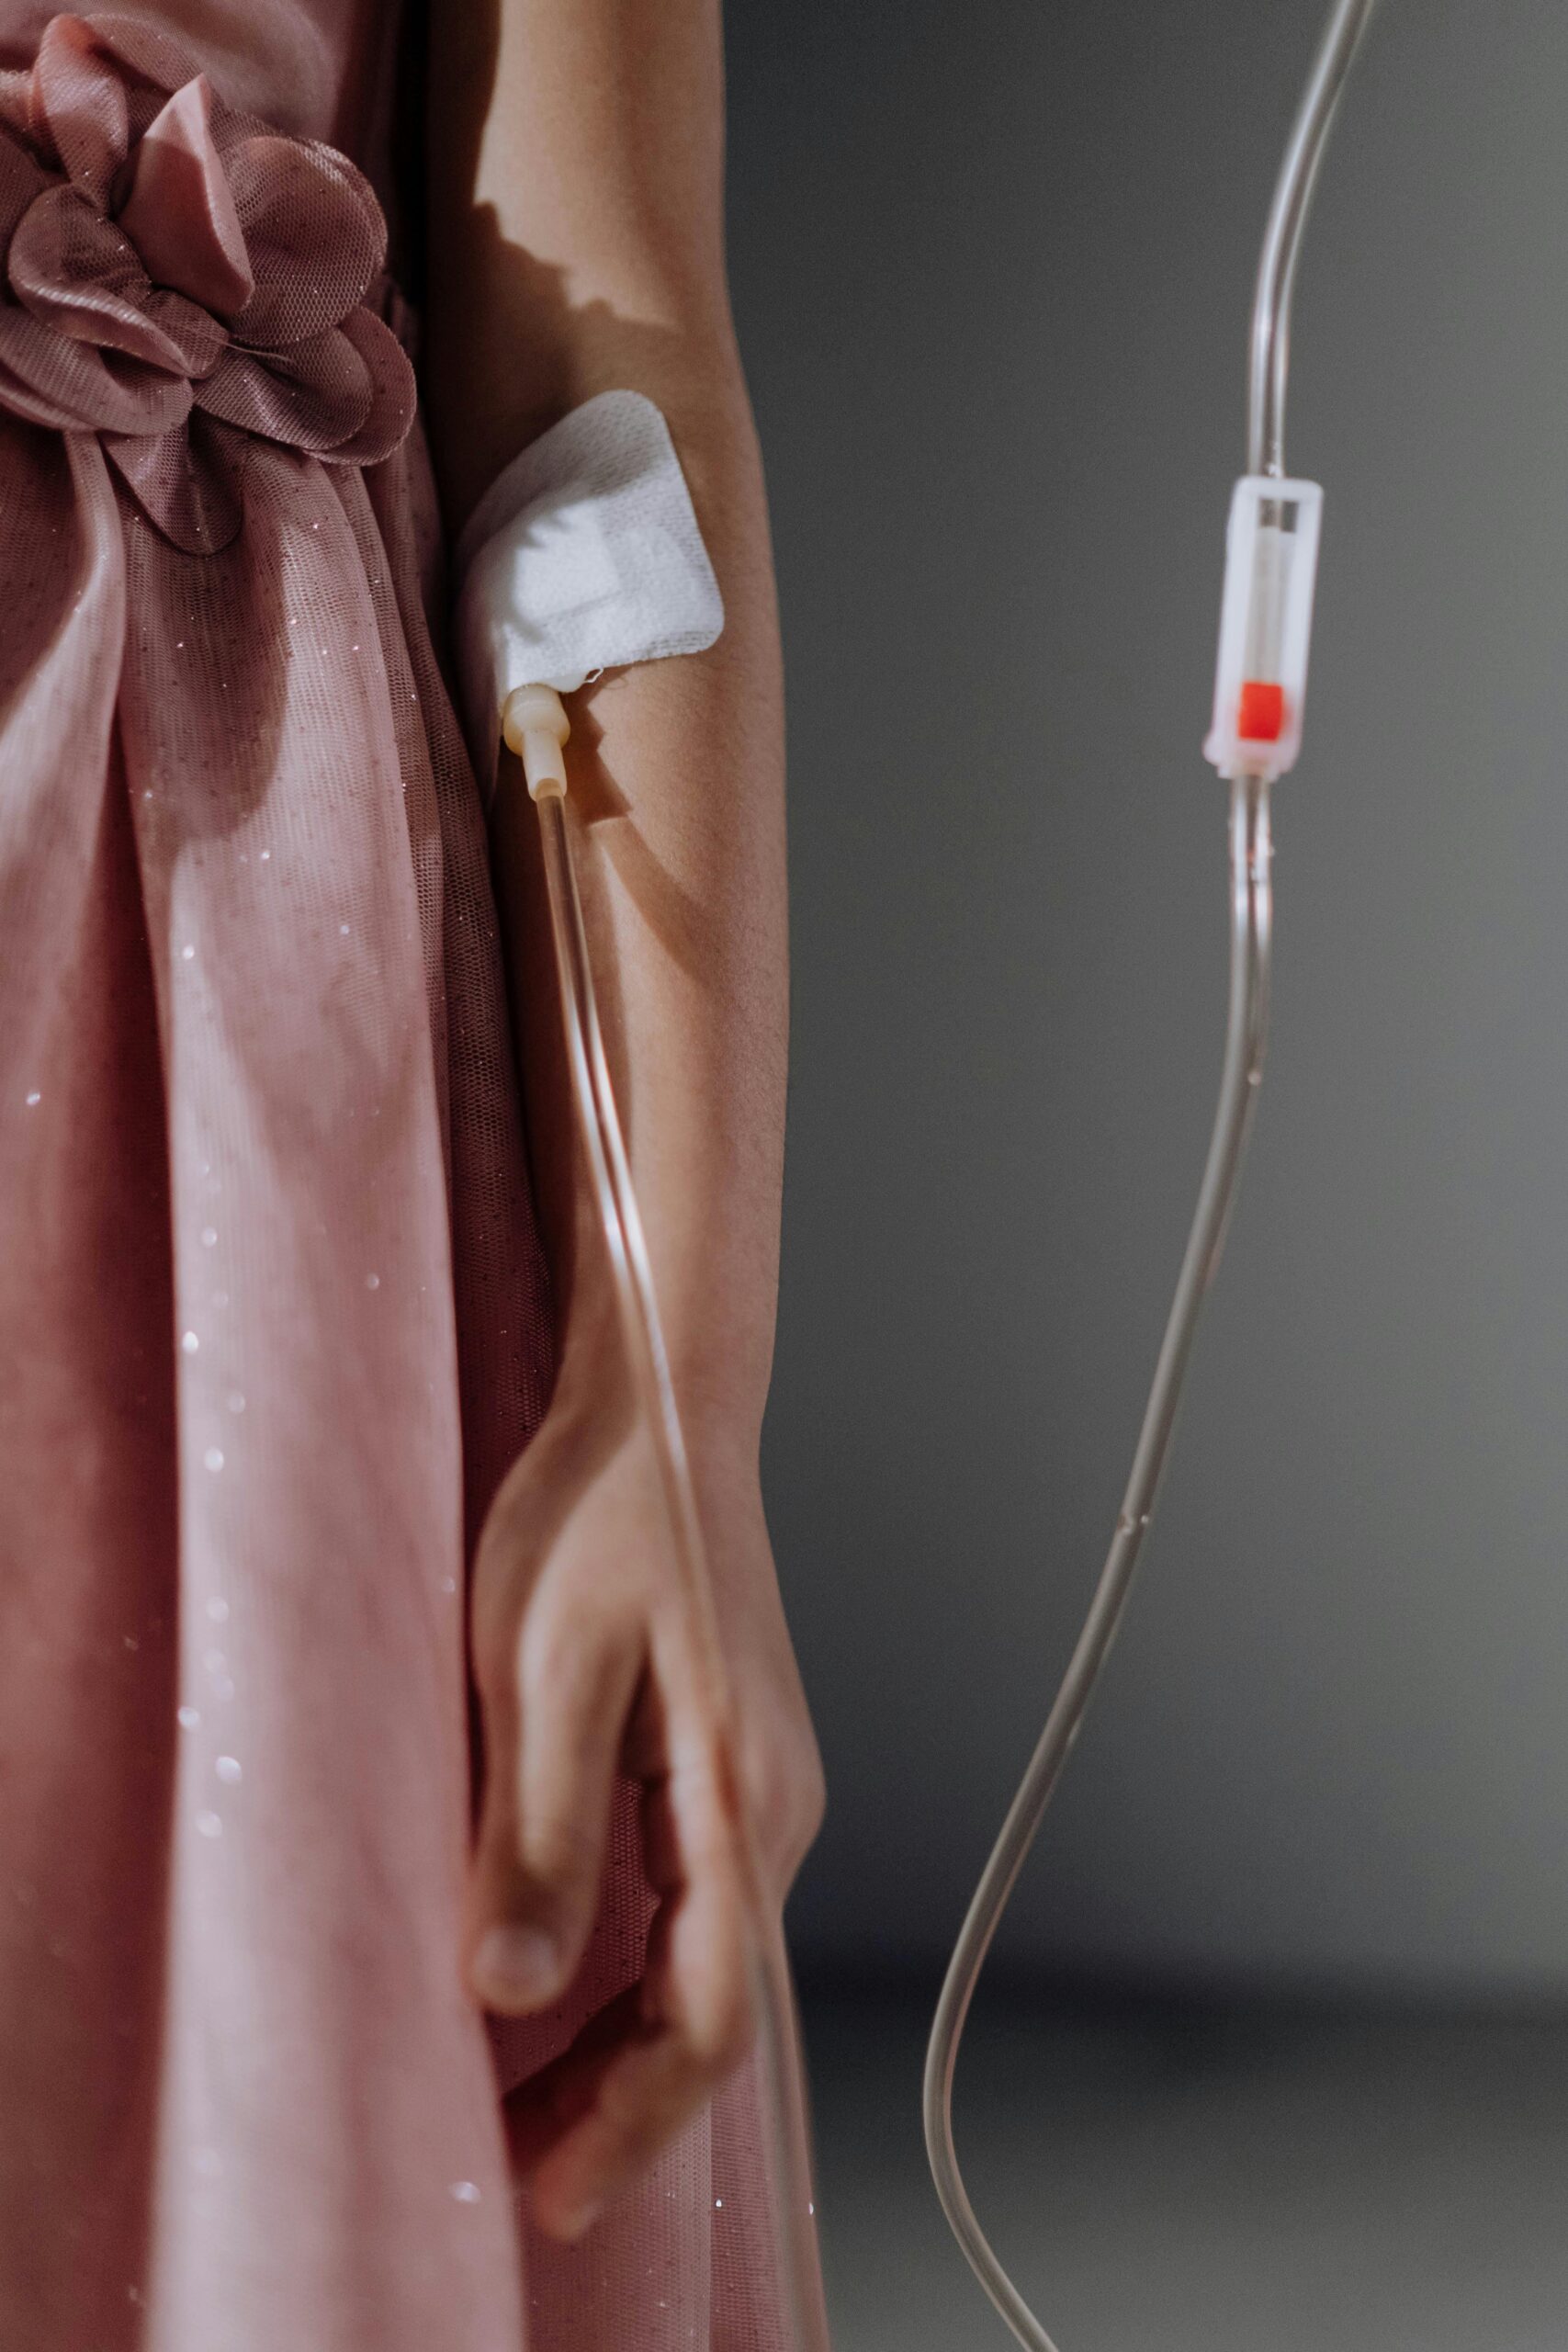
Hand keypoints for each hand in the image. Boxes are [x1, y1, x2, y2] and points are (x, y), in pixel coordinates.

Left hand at [462, 1329, 824, 2242]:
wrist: (662, 1405)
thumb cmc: (600, 1515)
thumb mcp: (541, 1672)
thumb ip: (535, 1834)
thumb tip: (508, 1992)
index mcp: (741, 1794)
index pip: (706, 2011)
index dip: (631, 2120)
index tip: (552, 2195)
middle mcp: (773, 1805)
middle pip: (712, 2004)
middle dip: (619, 2105)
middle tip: (516, 2176)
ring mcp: (758, 1785)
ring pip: (701, 1961)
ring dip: (619, 2046)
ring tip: (522, 2110)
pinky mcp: (724, 1762)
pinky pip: (689, 1907)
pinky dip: (630, 1976)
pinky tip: (566, 1999)